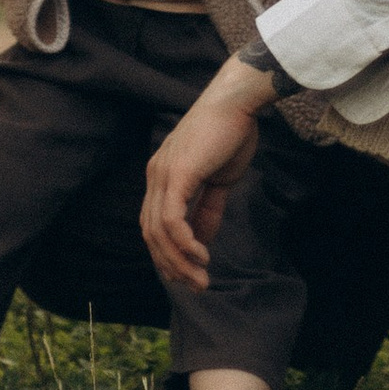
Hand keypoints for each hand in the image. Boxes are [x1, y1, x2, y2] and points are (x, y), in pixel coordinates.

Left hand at [140, 64, 273, 291]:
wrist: (237, 103)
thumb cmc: (230, 135)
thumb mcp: (218, 181)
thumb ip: (207, 209)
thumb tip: (202, 240)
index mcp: (162, 177)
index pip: (154, 225)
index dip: (168, 254)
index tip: (188, 274)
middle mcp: (155, 176)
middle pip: (151, 234)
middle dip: (172, 265)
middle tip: (195, 285)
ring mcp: (162, 175)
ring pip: (159, 232)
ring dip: (179, 261)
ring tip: (201, 278)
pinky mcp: (176, 174)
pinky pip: (171, 219)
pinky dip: (184, 243)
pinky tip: (201, 255)